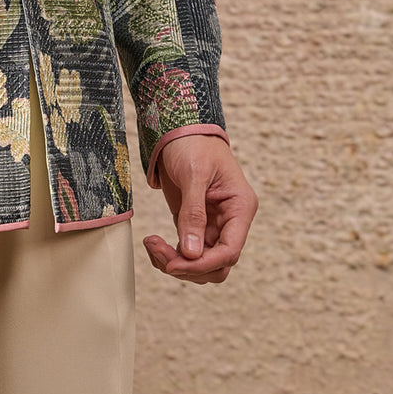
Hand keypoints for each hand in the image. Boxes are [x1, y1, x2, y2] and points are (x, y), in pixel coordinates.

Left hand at [143, 135, 257, 284]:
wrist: (180, 127)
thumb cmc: (193, 143)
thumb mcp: (194, 174)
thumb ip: (193, 213)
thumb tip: (191, 254)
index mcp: (240, 208)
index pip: (230, 250)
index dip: (204, 263)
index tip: (175, 264)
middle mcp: (230, 221)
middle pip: (217, 264)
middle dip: (188, 266)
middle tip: (158, 251)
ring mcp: (213, 225)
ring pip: (202, 263)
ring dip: (176, 263)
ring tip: (152, 245)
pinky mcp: (195, 224)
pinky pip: (188, 253)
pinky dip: (170, 255)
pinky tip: (154, 244)